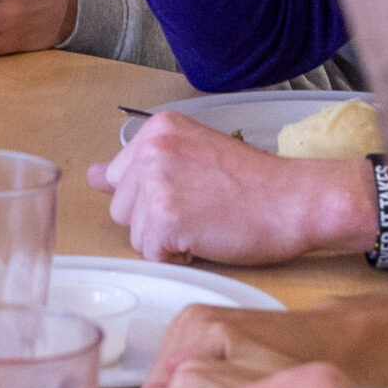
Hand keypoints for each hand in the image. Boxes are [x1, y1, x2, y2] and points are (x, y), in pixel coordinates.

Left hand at [89, 112, 372, 264]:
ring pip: (135, 235)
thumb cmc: (254, 184)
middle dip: (157, 220)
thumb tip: (90, 175)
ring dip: (167, 240)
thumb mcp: (192, 158)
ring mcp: (157, 183)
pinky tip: (208, 238)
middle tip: (203, 209)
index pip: (120, 178)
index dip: (154, 197)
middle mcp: (151, 150)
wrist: (296, 200)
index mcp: (157, 130)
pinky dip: (178, 257)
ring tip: (207, 223)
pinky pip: (152, 254)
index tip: (190, 193)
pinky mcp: (167, 219)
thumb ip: (140, 166)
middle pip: (123, 209)